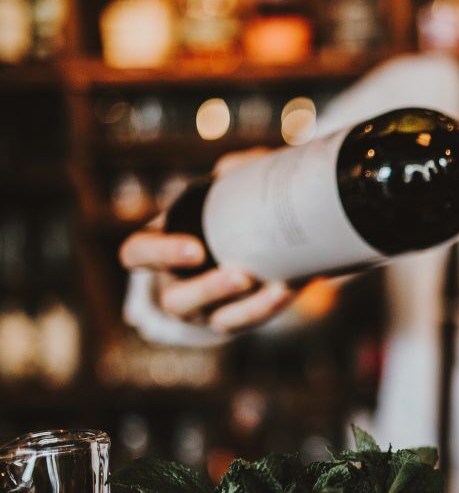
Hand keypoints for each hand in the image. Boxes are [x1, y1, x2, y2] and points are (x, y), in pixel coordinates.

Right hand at [118, 147, 296, 332]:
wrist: (265, 237)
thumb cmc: (231, 205)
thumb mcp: (230, 185)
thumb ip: (233, 172)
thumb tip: (236, 171)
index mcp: (160, 246)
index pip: (137, 254)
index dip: (158, 254)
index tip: (196, 249)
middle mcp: (176, 283)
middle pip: (175, 300)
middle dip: (207, 291)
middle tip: (240, 275)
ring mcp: (206, 308)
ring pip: (215, 319)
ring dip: (244, 307)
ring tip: (273, 288)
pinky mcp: (235, 319)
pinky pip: (248, 322)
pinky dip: (268, 308)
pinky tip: (287, 289)